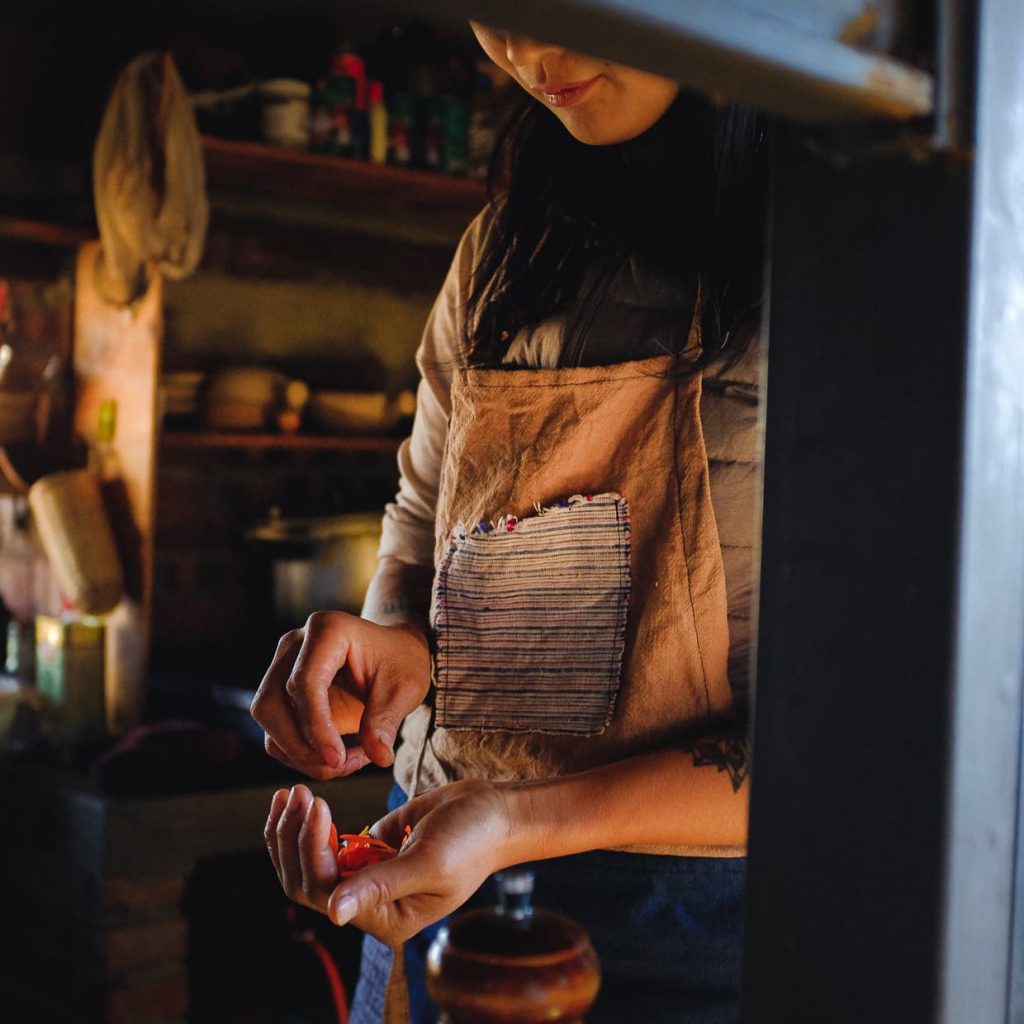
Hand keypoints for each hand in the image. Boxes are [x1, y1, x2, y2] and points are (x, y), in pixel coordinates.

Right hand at [250, 611, 429, 779]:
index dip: (316, 726)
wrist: (394, 654)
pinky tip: (336, 757)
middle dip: (300, 746)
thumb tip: (379, 756)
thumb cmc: (401, 662)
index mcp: (327, 630)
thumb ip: (386, 720)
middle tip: (341, 766)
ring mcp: (282, 666)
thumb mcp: (404, 688)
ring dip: (299, 754)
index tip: (337, 759)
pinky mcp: (281, 690)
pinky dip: (299, 753)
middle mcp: (295, 644)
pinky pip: (275, 730)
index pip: (304, 682)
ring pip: (268, 720)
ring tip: (346, 763)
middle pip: (271, 703)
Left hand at [264, 780, 515, 944]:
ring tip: (291, 794)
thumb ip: (381, 885)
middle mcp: (372, 905)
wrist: (494, 812)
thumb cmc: (473, 839)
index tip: (317, 805)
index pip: (327, 892)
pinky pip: (324, 845)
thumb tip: (334, 914)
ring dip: (294, 830)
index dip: (312, 849)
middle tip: (295, 794)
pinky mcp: (369, 851)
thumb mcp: (429, 861)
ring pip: (309, 865)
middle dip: (294, 839)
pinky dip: (309, 824)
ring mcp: (367, 877)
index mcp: (387, 918)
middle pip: (308, 882)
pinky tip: (303, 799)